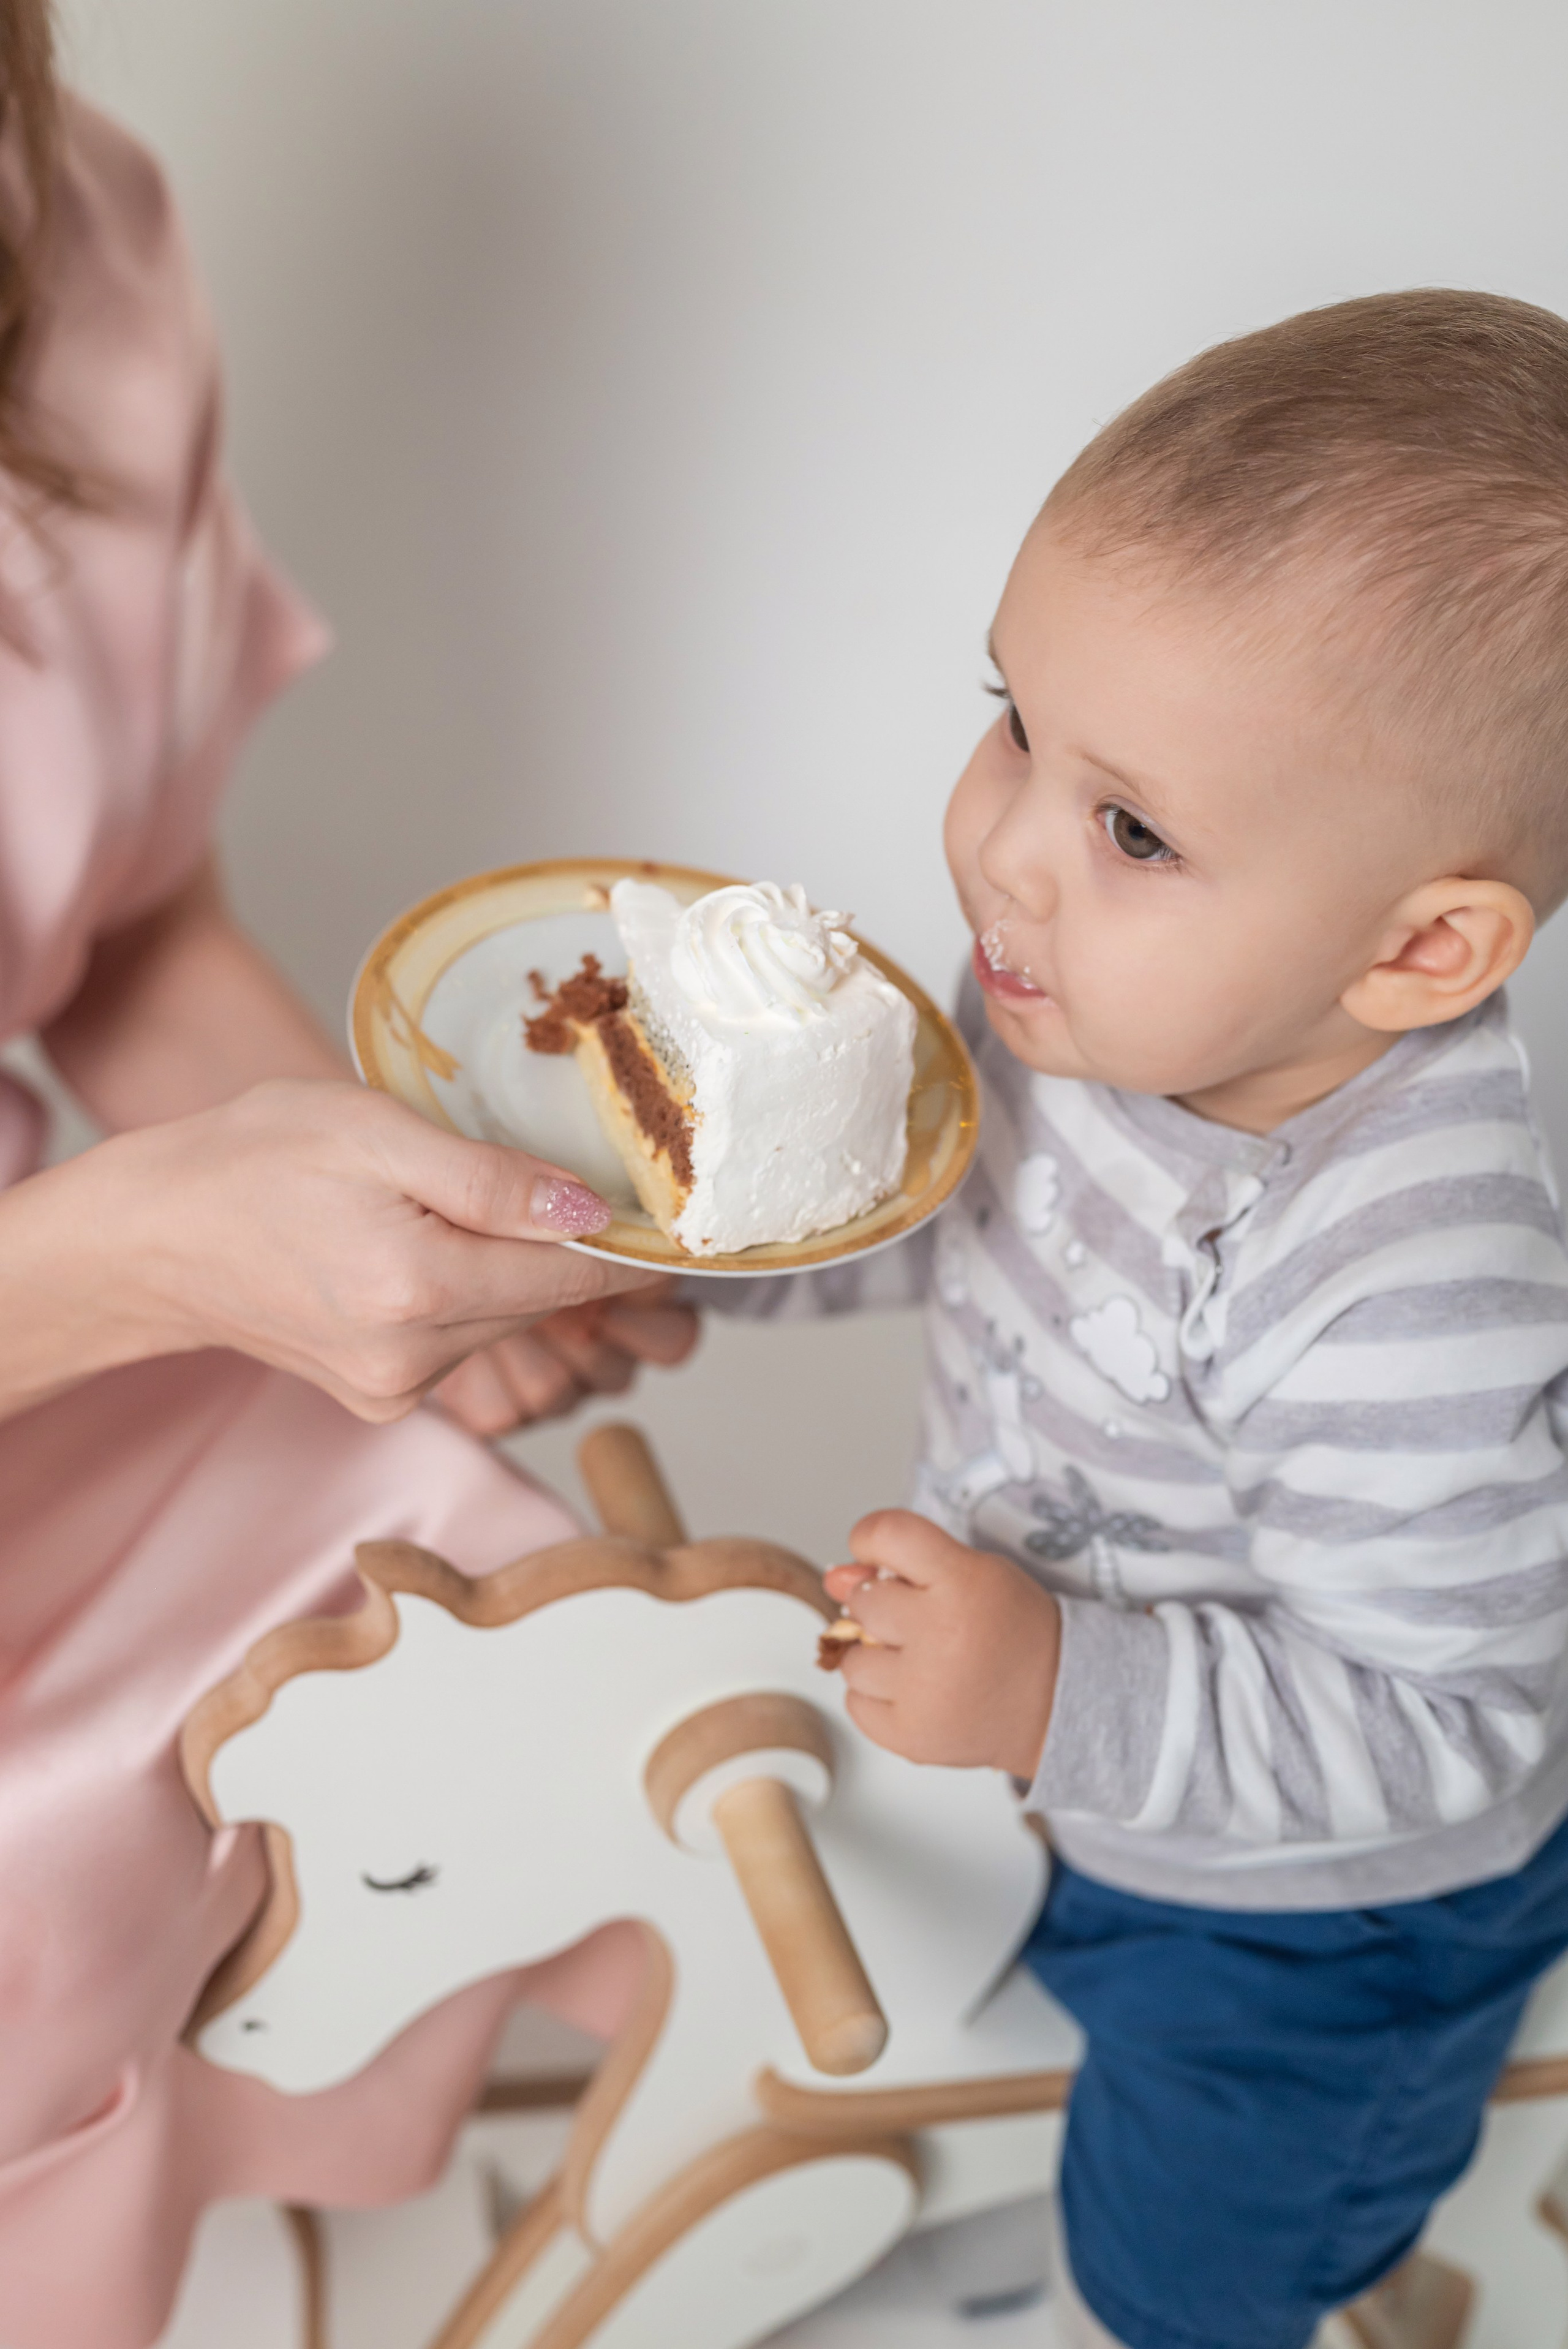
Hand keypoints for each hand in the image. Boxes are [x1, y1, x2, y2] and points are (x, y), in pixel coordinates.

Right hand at [65, 1078, 668, 1423]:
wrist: (153, 1234)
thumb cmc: (253, 1160)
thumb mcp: (377, 1130)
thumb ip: (491, 1178)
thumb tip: (593, 1212)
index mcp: (417, 1289)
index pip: (575, 1277)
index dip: (631, 1244)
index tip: (673, 1216)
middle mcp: (411, 1362)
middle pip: (543, 1304)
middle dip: (565, 1248)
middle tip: (570, 1181)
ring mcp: (393, 1393)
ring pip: (504, 1323)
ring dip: (510, 1270)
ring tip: (459, 1206)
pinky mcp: (380, 1400)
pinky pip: (460, 1341)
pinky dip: (465, 1296)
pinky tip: (422, 1250)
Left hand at [823, 1511, 1059, 1777]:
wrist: (1057, 1705)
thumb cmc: (1015, 1632)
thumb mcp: (978, 1574)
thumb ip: (907, 1564)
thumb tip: (835, 1577)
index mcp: (962, 1582)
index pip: (887, 1534)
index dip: (870, 1539)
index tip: (878, 1555)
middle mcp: (940, 1634)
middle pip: (861, 1601)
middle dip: (880, 1608)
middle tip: (921, 1622)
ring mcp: (923, 1690)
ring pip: (852, 1659)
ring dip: (876, 1656)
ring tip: (923, 1662)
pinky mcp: (912, 1736)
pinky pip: (856, 1705)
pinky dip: (878, 1698)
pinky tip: (917, 1691)